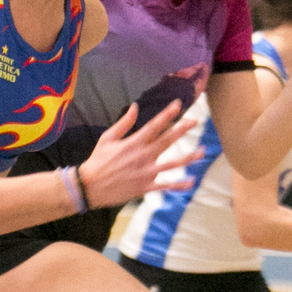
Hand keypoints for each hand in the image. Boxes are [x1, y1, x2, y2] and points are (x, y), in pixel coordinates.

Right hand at [75, 101, 189, 208]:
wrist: (89, 187)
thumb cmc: (97, 161)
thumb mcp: (107, 138)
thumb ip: (123, 123)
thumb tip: (135, 107)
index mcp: (134, 143)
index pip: (155, 125)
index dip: (168, 114)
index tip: (178, 104)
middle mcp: (143, 156)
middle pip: (167, 140)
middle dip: (182, 129)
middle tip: (195, 121)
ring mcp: (146, 172)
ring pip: (173, 163)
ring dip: (189, 157)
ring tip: (202, 152)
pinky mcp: (145, 187)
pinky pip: (166, 185)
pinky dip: (180, 185)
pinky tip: (191, 181)